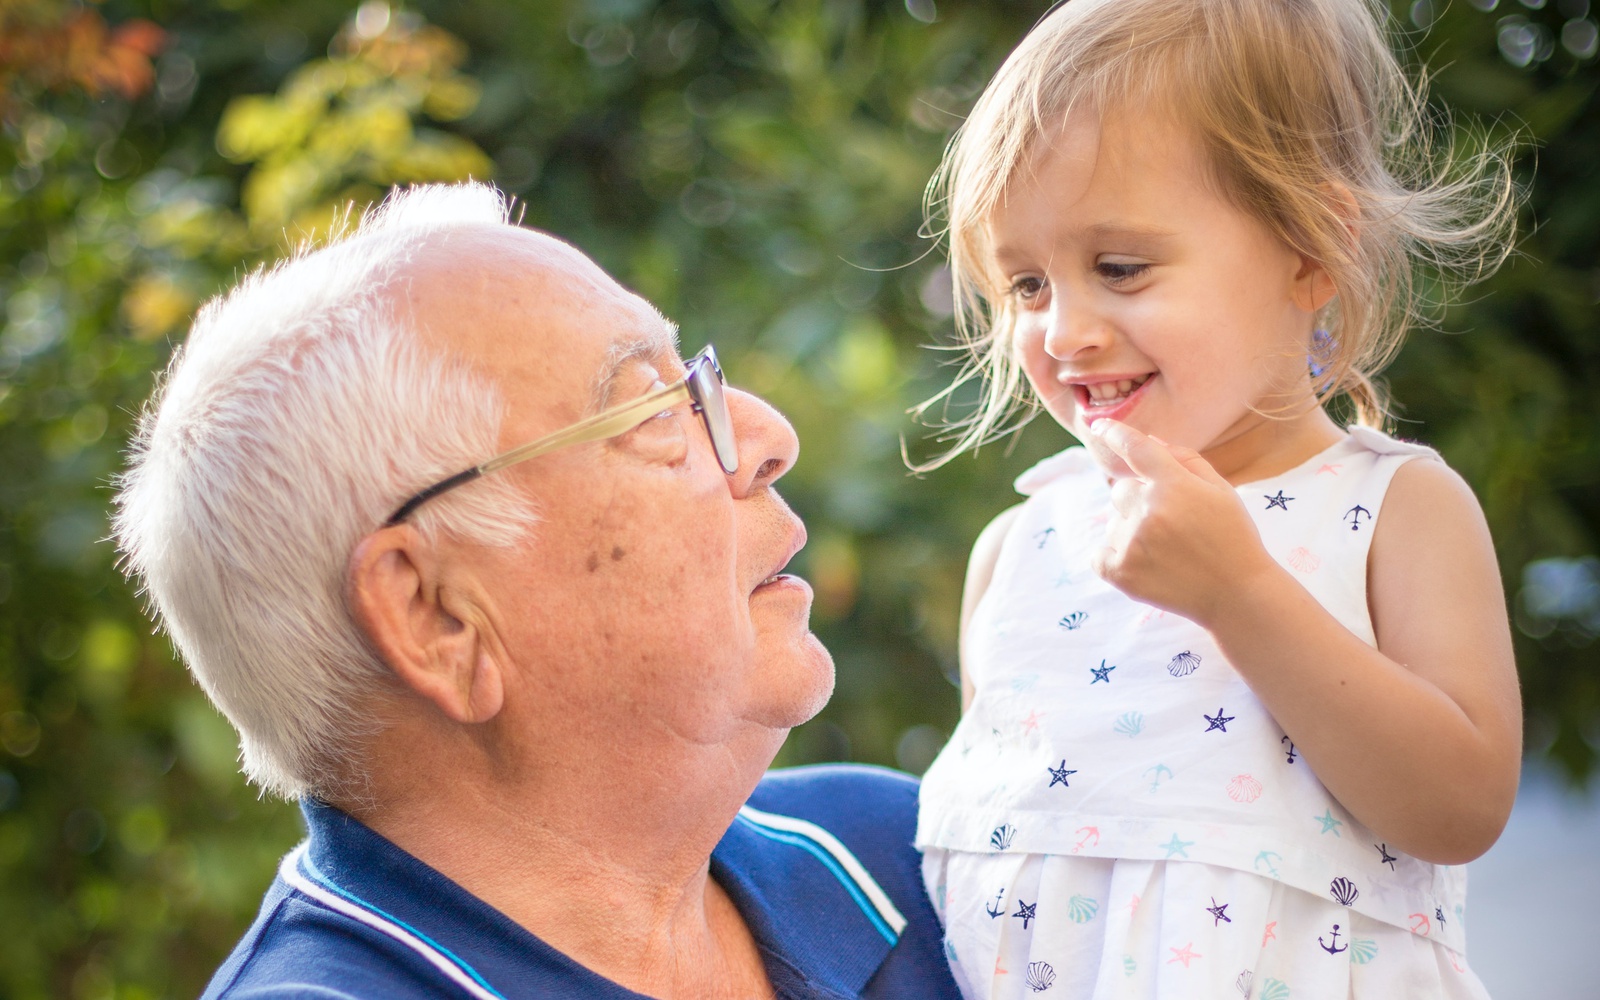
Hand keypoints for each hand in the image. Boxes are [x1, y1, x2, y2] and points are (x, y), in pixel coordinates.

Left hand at [1087, 420, 1279, 623]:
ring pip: (1113, 522)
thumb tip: (1148, 440)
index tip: (1099, 425)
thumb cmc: (1232, 537)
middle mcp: (1149, 510)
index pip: (1136, 448)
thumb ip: (1185, 459)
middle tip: (1171, 523)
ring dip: (1130, 530)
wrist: (1238, 594)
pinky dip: (1114, 557)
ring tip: (1166, 550)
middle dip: (1139, 500)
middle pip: (1121, 490)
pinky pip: (1099, 554)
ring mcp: (1132, 543)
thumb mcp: (1221, 490)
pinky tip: (1145, 564)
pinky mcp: (1121, 573)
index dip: (1115, 433)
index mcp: (1175, 485)